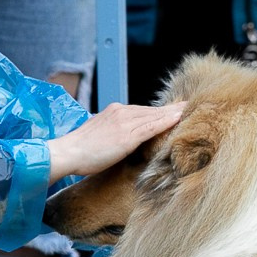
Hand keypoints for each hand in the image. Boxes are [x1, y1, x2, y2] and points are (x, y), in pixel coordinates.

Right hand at [46, 102, 184, 182]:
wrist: (68, 152)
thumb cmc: (80, 149)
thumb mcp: (99, 134)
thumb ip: (113, 131)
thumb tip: (123, 138)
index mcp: (114, 111)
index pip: (142, 110)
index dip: (159, 111)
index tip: (173, 108)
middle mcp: (120, 112)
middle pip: (151, 110)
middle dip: (170, 109)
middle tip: (187, 105)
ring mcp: (124, 123)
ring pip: (154, 116)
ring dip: (172, 113)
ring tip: (188, 110)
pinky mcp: (126, 136)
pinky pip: (150, 127)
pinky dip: (165, 122)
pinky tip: (177, 119)